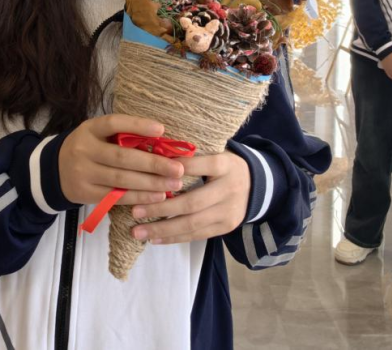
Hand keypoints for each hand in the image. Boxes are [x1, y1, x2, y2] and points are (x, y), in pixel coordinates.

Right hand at [58, 115, 182, 206]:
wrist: (54, 171)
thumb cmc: (88, 148)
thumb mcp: (97, 134)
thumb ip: (122, 135)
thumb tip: (162, 141)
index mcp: (89, 129)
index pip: (114, 123)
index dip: (138, 125)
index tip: (162, 130)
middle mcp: (84, 150)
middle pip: (122, 157)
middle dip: (153, 164)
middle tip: (178, 168)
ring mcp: (84, 173)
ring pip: (121, 180)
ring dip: (151, 183)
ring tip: (174, 184)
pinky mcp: (86, 193)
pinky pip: (116, 197)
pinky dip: (139, 197)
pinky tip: (157, 196)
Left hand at [128, 151, 250, 244]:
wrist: (256, 185)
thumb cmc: (223, 166)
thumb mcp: (215, 152)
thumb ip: (192, 156)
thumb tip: (155, 155)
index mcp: (225, 165)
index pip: (200, 165)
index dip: (176, 169)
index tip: (149, 172)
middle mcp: (229, 189)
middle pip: (192, 202)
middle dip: (161, 209)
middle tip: (135, 211)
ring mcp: (229, 211)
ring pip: (192, 224)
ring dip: (162, 229)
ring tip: (138, 232)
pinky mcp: (226, 227)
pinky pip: (197, 235)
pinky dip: (174, 238)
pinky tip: (155, 239)